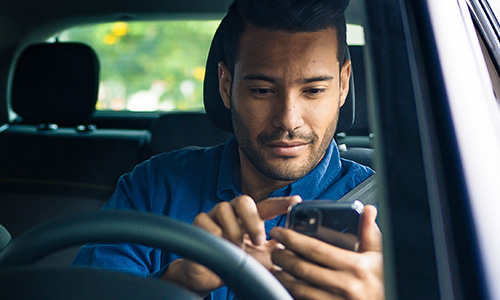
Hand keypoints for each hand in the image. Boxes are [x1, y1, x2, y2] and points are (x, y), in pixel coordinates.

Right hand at [162, 195, 301, 295]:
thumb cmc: (236, 261)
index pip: (267, 206)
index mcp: (249, 217)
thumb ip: (279, 249)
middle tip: (259, 240)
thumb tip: (300, 246)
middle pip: (244, 200)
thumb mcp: (262, 258)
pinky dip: (215, 236)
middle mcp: (233, 211)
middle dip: (253, 220)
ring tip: (236, 249)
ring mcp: (215, 215)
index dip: (281, 203)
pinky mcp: (199, 223)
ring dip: (233, 232)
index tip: (297, 202)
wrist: (210, 275)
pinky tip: (220, 247)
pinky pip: (207, 222)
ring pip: (224, 209)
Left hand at [270, 205, 383, 299]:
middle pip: (303, 269)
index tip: (281, 232)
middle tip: (274, 250)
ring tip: (276, 267)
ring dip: (283, 277)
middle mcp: (346, 286)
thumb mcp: (381, 257)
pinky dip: (291, 293)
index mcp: (356, 267)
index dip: (294, 239)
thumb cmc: (383, 282)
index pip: (317, 249)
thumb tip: (368, 209)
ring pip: (299, 289)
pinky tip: (285, 286)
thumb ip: (371, 233)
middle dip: (283, 257)